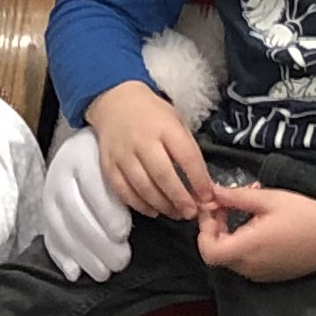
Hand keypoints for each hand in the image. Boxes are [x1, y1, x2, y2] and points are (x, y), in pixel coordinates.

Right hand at [39, 126, 140, 279]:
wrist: (81, 151)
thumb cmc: (114, 160)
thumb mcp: (125, 160)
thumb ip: (139, 181)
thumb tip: (167, 206)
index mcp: (84, 156)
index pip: (93, 184)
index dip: (107, 211)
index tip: (123, 233)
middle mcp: (62, 173)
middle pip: (75, 211)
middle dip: (98, 241)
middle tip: (120, 261)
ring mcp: (50, 195)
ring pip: (62, 227)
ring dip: (83, 254)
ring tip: (104, 273)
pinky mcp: (46, 213)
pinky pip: (50, 236)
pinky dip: (61, 257)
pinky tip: (75, 273)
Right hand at [86, 77, 216, 221]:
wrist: (115, 102)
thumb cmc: (153, 114)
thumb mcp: (176, 121)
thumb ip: (187, 149)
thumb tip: (202, 184)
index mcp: (165, 127)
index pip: (186, 156)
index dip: (198, 179)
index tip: (207, 196)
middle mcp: (143, 141)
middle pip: (163, 175)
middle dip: (180, 198)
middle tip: (191, 213)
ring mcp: (123, 155)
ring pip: (143, 187)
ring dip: (162, 205)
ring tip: (175, 214)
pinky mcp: (108, 166)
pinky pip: (123, 191)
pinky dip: (139, 205)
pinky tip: (153, 211)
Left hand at [196, 178, 315, 282]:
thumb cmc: (303, 214)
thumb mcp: (269, 199)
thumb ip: (235, 197)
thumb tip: (211, 192)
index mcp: (247, 248)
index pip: (207, 250)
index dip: (203, 230)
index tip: (213, 208)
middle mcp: (249, 267)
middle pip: (217, 253)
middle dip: (215, 228)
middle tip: (227, 204)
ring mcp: (259, 274)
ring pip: (231, 257)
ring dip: (229, 235)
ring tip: (245, 210)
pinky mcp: (269, 276)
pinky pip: (245, 262)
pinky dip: (243, 244)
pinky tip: (257, 226)